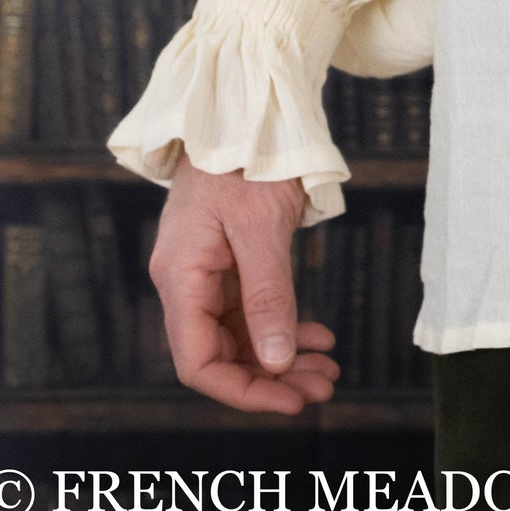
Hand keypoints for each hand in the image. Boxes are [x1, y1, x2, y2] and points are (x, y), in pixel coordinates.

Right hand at [151, 153, 340, 413]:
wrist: (248, 109)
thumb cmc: (248, 160)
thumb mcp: (262, 228)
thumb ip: (267, 296)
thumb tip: (274, 362)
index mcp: (180, 278)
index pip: (198, 362)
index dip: (242, 390)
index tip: (289, 401)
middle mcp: (187, 281)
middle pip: (222, 353)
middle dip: (272, 377)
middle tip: (324, 389)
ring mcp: (208, 271)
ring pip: (242, 334)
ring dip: (283, 356)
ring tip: (329, 371)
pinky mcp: (231, 258)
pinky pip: (253, 308)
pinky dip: (284, 325)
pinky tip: (318, 337)